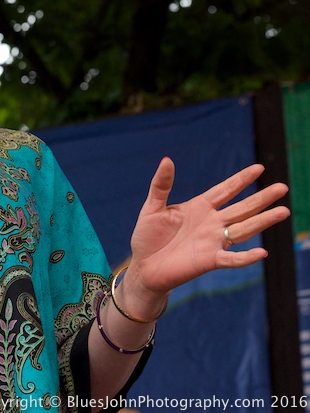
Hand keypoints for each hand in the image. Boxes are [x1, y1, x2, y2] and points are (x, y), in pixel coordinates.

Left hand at [121, 158, 289, 317]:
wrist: (144, 266)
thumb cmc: (148, 236)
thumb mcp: (152, 207)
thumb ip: (161, 185)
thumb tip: (167, 159)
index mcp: (199, 207)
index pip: (225, 190)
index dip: (241, 180)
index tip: (259, 168)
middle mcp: (211, 223)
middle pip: (241, 208)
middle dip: (261, 198)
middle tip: (283, 187)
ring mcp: (213, 242)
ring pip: (243, 229)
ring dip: (262, 221)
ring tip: (283, 211)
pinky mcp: (209, 261)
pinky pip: (232, 259)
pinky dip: (246, 257)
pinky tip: (262, 252)